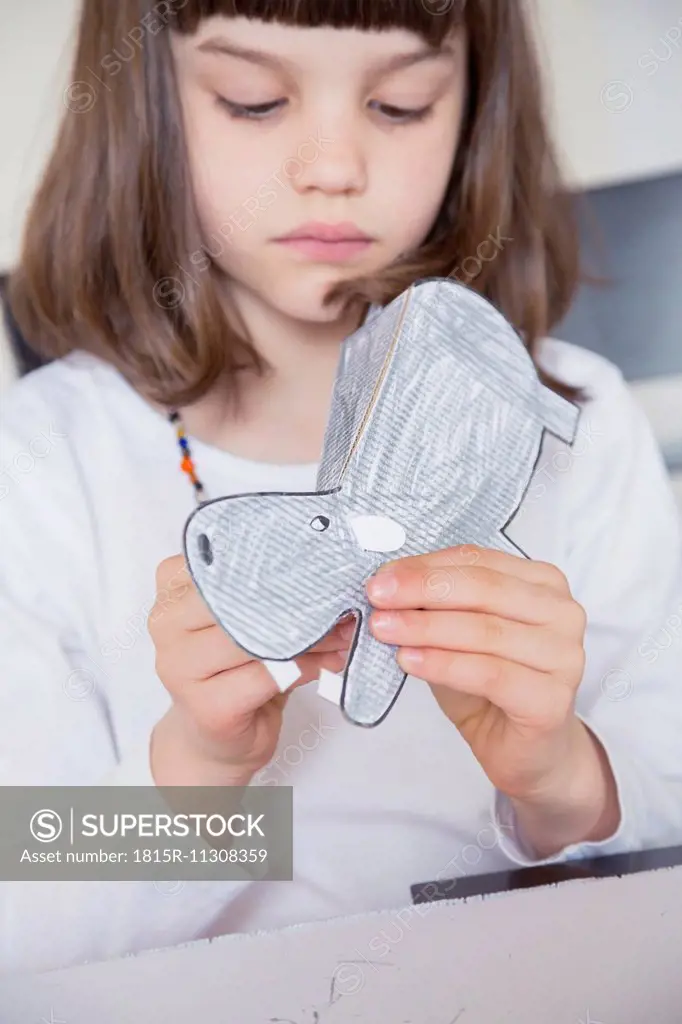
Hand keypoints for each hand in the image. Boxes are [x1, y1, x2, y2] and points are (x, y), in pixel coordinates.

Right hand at [148, 555, 351, 786]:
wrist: (213, 740)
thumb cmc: (233, 672)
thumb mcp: (245, 621)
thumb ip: (270, 593)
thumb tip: (333, 574)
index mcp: (172, 589)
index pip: (228, 558)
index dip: (280, 562)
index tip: (321, 564)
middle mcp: (166, 624)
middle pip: (241, 596)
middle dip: (300, 600)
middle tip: (340, 601)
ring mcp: (179, 667)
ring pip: (257, 636)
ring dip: (310, 636)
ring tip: (340, 634)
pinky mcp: (206, 705)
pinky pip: (269, 675)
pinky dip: (306, 667)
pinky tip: (326, 663)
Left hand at [365, 544, 619, 855]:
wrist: (526, 751)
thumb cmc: (493, 686)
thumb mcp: (458, 633)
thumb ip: (436, 605)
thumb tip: (387, 583)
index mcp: (543, 583)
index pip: (479, 560)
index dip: (426, 566)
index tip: (382, 577)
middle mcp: (563, 613)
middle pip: (484, 589)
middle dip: (422, 591)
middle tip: (378, 597)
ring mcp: (564, 656)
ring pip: (485, 631)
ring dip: (426, 627)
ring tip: (384, 629)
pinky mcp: (552, 699)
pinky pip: (490, 673)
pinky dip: (444, 665)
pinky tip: (411, 661)